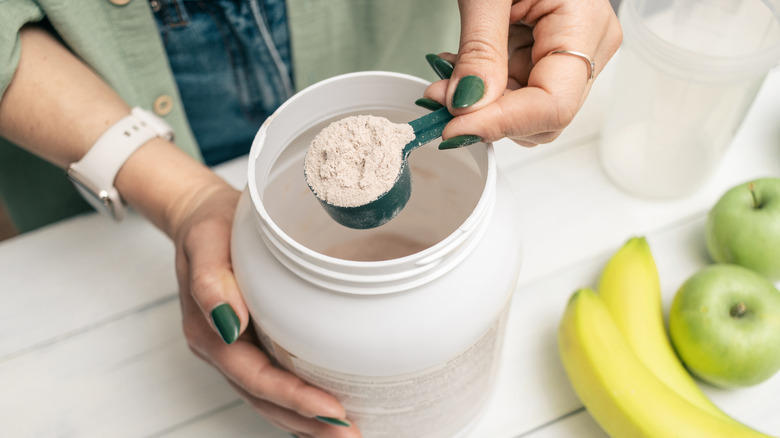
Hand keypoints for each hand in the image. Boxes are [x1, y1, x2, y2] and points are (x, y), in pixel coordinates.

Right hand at [169, 180, 359, 437]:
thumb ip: (210, 281)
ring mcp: (234, 349)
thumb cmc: (207, 226)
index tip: (332, 411)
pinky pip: (272, 379)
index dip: (293, 398)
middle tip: (350, 436)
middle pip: (264, 398)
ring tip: (344, 433)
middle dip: (306, 422)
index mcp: (209, 332)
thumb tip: (229, 323)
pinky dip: (296, 400)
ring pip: (268, 397)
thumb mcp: (205, 241)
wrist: (199, 216)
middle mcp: (221, 349)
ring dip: (304, 420)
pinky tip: (322, 408)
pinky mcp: (249, 341)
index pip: (255, 377)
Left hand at [424, 0, 621, 147]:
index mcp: (586, 25)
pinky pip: (518, 90)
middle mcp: (589, 46)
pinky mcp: (548, 53)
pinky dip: (485, 89)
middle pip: (543, 118)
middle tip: (438, 99)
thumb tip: (466, 108)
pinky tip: (462, 69)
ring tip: (446, 76)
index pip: (553, 106)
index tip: (451, 128)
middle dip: (488, 117)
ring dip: (482, 105)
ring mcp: (571, 52)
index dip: (501, 125)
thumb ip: (480, 53)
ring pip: (527, 111)